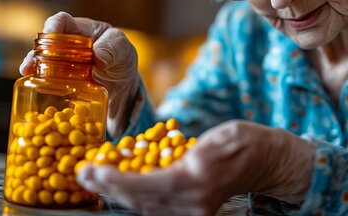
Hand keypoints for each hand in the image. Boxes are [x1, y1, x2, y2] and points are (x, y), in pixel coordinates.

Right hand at [19, 12, 138, 136]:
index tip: (50, 33)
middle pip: (46, 43)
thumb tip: (99, 54)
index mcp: (82, 31)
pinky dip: (41, 84)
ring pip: (42, 62)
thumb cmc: (122, 59)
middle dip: (36, 52)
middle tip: (31, 64)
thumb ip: (115, 47)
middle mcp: (68, 46)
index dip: (53, 25)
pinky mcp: (63, 82)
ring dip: (34, 67)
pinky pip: (48, 81)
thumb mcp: (124, 50)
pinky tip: (37, 88)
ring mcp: (63, 64)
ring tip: (28, 74)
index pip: (63, 21)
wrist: (123, 85)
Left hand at [76, 120, 314, 215]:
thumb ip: (179, 153)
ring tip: (93, 178)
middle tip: (82, 173)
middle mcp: (193, 204)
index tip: (91, 171)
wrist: (265, 162)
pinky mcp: (193, 212)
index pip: (146, 187)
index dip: (114, 181)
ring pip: (145, 207)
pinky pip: (156, 207)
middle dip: (108, 188)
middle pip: (140, 201)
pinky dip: (134, 196)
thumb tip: (140, 161)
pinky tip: (118, 184)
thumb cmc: (241, 142)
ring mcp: (194, 212)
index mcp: (197, 182)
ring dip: (116, 194)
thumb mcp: (211, 139)